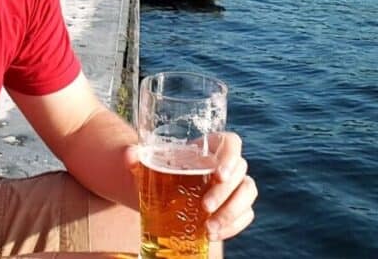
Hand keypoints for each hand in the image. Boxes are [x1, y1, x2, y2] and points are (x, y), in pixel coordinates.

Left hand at [124, 132, 257, 241]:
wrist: (157, 194)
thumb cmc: (155, 172)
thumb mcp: (144, 165)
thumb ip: (134, 157)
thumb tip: (130, 155)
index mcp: (210, 146)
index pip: (231, 143)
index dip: (230, 156)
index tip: (218, 174)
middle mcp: (227, 164)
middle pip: (240, 172)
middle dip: (225, 193)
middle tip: (204, 208)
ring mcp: (234, 186)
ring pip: (248, 193)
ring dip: (232, 213)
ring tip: (209, 229)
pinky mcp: (236, 207)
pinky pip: (246, 215)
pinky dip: (233, 226)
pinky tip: (213, 235)